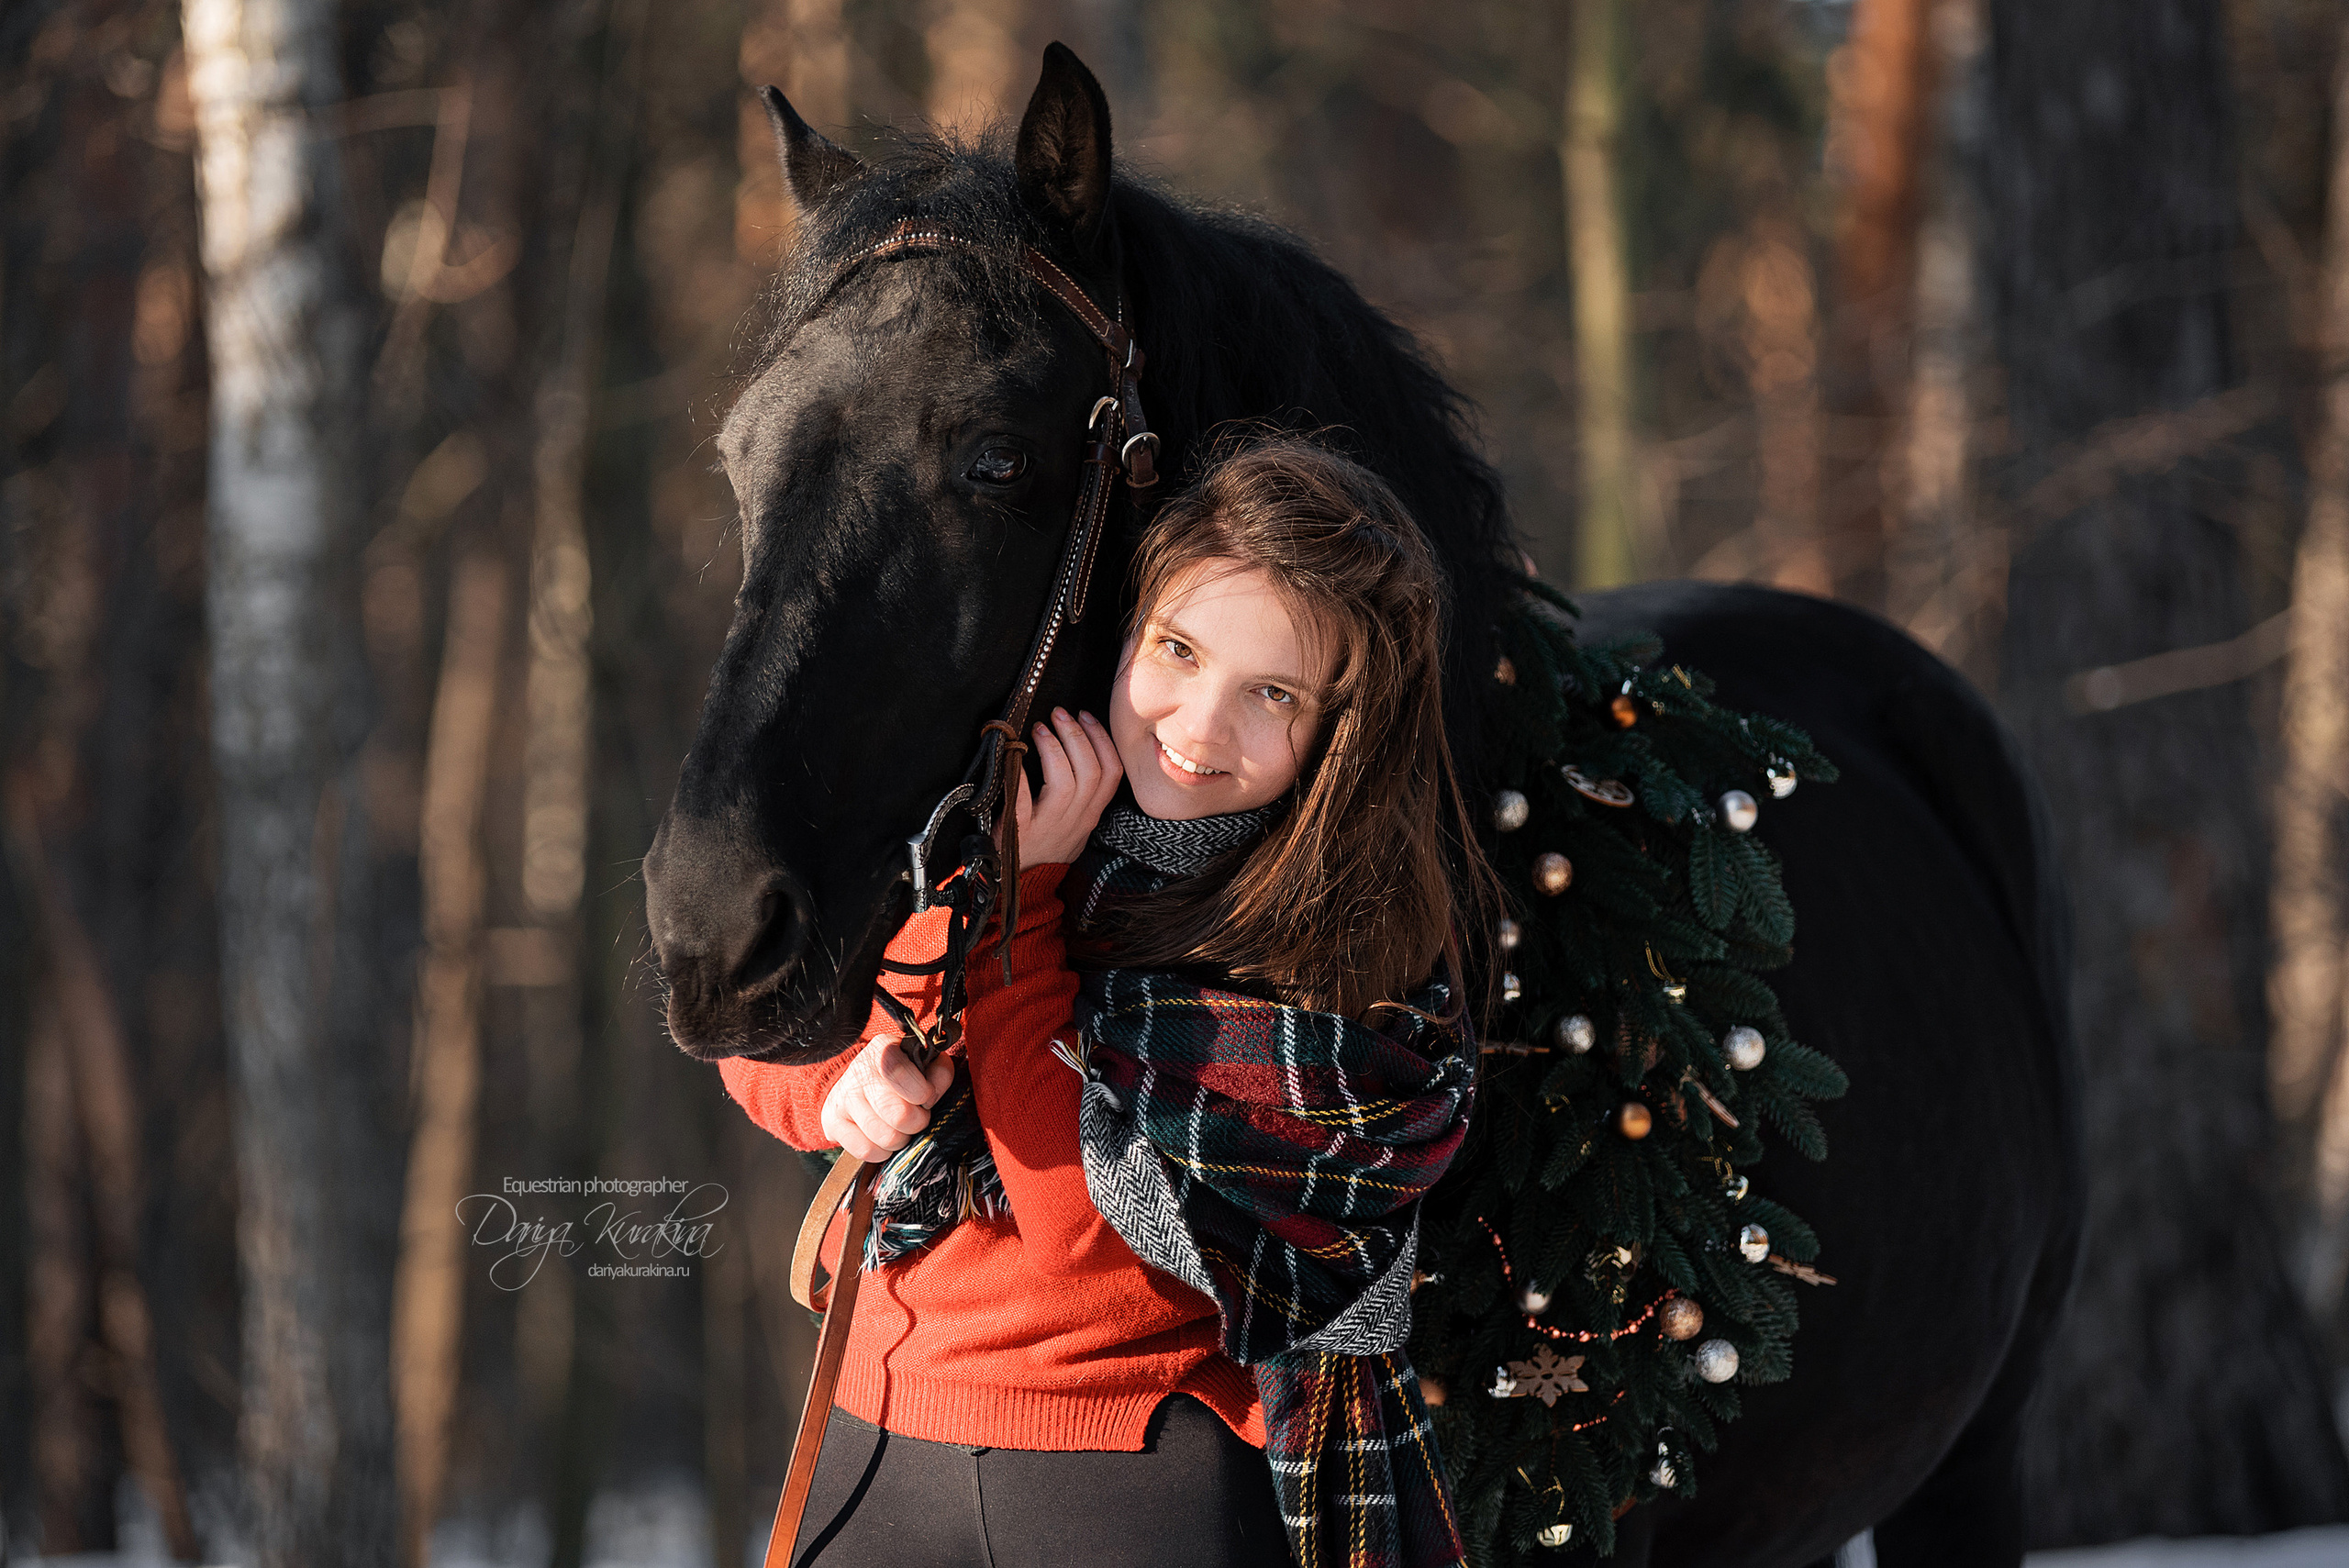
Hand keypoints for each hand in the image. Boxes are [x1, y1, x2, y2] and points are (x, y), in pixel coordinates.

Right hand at [820, 1034, 956, 1161]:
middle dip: (917, 1122)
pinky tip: (884, 1139)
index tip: (927, 1098)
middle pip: (897, 1114)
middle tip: (917, 1117)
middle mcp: (859, 1072)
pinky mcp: (832, 1122)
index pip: (898, 1072)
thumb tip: (933, 1093)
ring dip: (901, 1139)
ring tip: (900, 1128)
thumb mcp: (924, 1063)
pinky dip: (882, 1152)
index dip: (921, 1092)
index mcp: (882, 1051)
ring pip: (885, 1137)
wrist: (861, 1082)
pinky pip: (866, 1151)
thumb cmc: (902, 1075)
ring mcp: (843, 1098)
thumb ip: (939, 1072)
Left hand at [1014, 707, 1123, 866]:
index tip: (1086, 715)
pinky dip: (1020, 778)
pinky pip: (1023, 804)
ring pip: (1065, 784)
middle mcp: (1075, 820)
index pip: (1112, 773)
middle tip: (1060, 713)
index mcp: (1090, 814)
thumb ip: (1082, 792)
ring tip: (1039, 728)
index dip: (1103, 740)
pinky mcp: (1020, 834)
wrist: (1020, 884)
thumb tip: (1077, 742)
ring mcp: (1049, 827)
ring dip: (1054, 749)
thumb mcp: (1075, 823)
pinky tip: (1014, 756)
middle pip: (1091, 772)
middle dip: (1077, 735)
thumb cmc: (1045, 846)